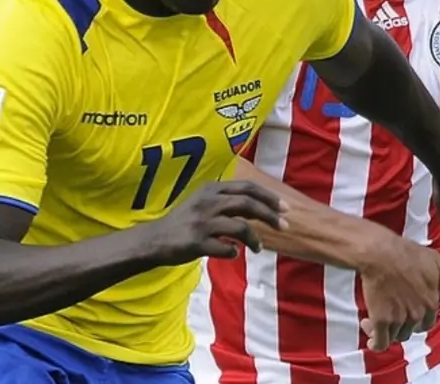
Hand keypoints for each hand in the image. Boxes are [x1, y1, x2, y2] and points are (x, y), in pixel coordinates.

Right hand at [147, 180, 288, 265]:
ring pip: (240, 227)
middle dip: (269, 215)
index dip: (268, 197)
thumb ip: (227, 202)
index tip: (284, 208)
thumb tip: (261, 208)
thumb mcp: (203, 203)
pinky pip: (225, 248)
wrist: (155, 240)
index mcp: (210, 190)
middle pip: (247, 204)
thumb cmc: (185, 222)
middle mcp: (207, 203)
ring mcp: (201, 223)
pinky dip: (234, 252)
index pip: (246, 188)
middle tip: (284, 226)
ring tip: (258, 248)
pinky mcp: (196, 242)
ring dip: (254, 239)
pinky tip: (233, 253)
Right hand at [356, 227, 439, 351]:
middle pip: (413, 330)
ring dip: (389, 331)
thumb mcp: (435, 262)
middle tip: (393, 314)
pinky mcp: (381, 320)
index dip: (419, 318)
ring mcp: (399, 319)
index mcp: (431, 302)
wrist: (380, 254)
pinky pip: (380, 342)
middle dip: (404, 325)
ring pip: (397, 336)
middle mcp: (417, 314)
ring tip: (378, 320)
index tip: (408, 312)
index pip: (429, 322)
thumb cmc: (406, 253)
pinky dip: (376, 343)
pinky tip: (368, 330)